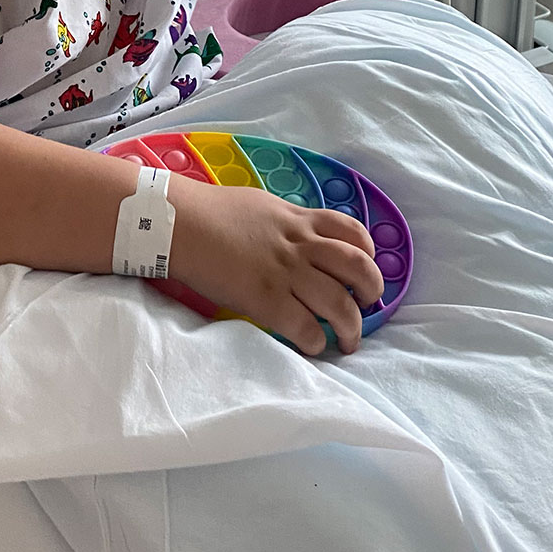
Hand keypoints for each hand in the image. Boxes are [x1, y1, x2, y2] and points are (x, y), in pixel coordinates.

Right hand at [168, 178, 383, 354]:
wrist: (180, 223)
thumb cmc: (213, 211)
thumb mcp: (263, 206)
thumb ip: (288, 223)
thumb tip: (299, 237)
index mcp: (300, 221)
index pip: (354, 233)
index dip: (369, 255)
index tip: (365, 270)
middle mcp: (300, 246)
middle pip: (358, 269)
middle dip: (372, 292)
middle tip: (367, 307)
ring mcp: (285, 273)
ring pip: (340, 303)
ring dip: (351, 327)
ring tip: (348, 341)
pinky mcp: (266, 300)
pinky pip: (305, 327)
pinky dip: (315, 341)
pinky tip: (312, 345)